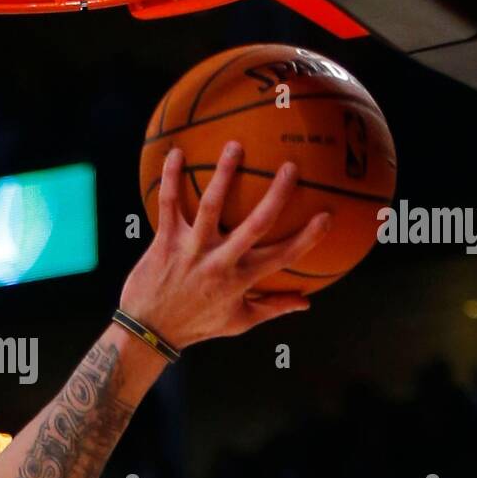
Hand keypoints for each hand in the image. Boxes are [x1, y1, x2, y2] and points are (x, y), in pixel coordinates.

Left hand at [119, 141, 331, 348]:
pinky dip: (171, 178)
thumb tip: (306, 303)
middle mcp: (219, 262)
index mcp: (241, 280)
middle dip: (276, 195)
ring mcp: (191, 250)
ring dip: (224, 174)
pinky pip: (169, 204)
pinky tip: (176, 153)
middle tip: (291, 167)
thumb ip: (272, 308)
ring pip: (211, 205)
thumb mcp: (238, 322)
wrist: (148, 331)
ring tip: (235, 146)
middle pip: (255, 224)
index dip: (307, 238)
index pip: (282, 256)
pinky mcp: (165, 241)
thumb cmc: (196, 325)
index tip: (327, 216)